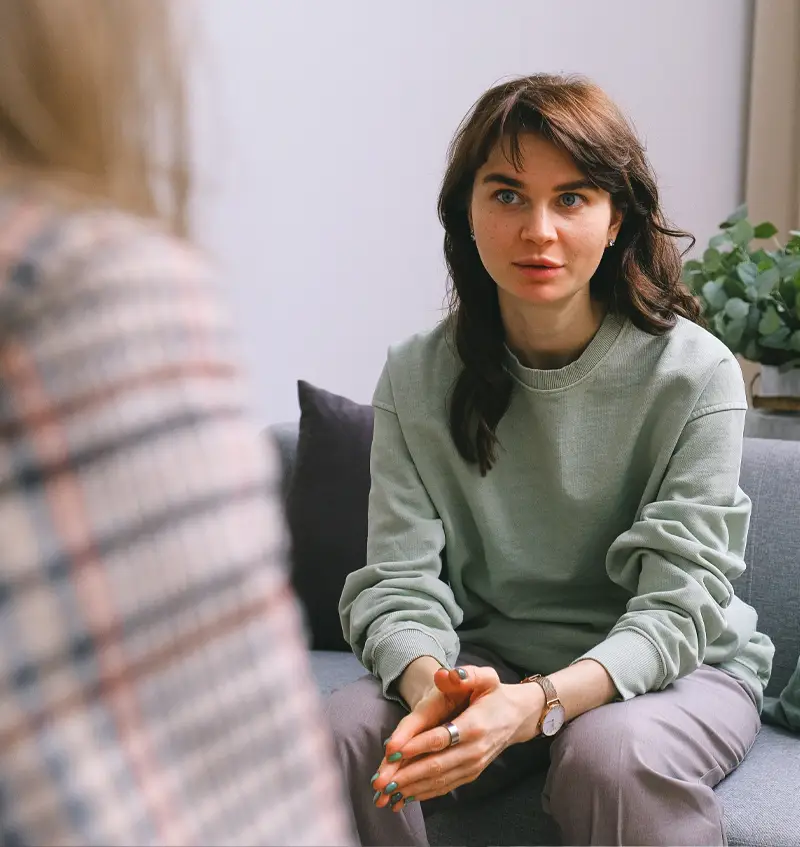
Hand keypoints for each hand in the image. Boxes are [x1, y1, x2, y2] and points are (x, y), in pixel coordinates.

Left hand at [373, 668, 544, 809]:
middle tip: (379, 782)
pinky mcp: (470, 774)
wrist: (517, 717)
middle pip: (436, 765)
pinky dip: (424, 793)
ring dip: (411, 788)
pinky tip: (404, 797)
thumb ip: (468, 674)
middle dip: (406, 775)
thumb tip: (446, 675)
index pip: (441, 738)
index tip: (392, 752)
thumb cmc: (495, 694)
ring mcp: (473, 765)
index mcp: (475, 725)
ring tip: (385, 794)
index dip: (416, 745)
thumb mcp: (486, 677)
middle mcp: (474, 750)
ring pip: (439, 780)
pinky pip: (445, 786)